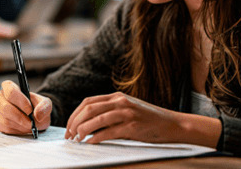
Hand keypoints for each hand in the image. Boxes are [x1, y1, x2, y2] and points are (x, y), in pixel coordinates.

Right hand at [0, 80, 51, 134]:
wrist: (35, 118)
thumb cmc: (38, 107)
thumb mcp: (46, 104)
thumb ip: (44, 106)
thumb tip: (37, 115)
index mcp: (9, 87)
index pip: (10, 91)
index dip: (20, 101)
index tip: (30, 110)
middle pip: (5, 107)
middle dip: (20, 117)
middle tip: (31, 123)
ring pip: (5, 120)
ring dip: (19, 125)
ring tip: (28, 125)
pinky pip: (3, 128)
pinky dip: (15, 130)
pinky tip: (22, 127)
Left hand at [64, 92, 183, 143]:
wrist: (171, 124)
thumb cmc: (148, 120)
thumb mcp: (128, 110)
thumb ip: (110, 112)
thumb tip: (86, 124)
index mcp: (117, 97)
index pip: (88, 102)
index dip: (74, 114)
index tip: (69, 127)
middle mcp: (120, 102)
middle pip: (89, 109)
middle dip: (74, 123)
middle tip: (70, 136)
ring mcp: (127, 113)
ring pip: (96, 119)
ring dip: (82, 131)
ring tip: (77, 140)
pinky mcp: (132, 126)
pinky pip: (108, 131)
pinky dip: (96, 138)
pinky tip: (90, 143)